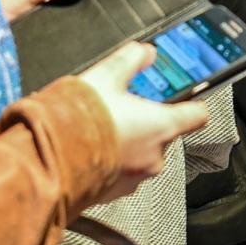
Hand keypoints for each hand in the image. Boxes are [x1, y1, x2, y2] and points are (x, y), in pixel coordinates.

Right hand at [76, 43, 209, 206]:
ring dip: (127, 143)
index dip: (193, 104)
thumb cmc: (79, 119)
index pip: (197, 115)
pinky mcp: (115, 192)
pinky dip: (111, 161)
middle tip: (124, 108)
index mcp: (162, 127)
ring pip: (141, 154)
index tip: (187, 99)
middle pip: (164, 134)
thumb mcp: (106, 75)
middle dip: (146, 122)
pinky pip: (120, 172)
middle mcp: (155, 157)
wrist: (47, 158)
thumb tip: (146, 52)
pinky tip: (92, 148)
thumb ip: (131, 60)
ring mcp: (136, 177)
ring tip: (102, 129)